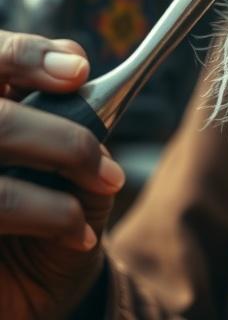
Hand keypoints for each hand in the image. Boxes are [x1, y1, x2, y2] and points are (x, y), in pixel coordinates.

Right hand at [0, 31, 125, 319]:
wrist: (35, 281)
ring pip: (1, 156)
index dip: (28, 56)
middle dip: (62, 140)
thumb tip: (74, 70)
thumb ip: (67, 107)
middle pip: (1, 119)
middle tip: (107, 169)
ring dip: (62, 181)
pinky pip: (1, 207)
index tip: (79, 72)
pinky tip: (79, 232)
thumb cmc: (50, 198)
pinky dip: (50, 217)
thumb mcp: (64, 147)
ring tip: (102, 195)